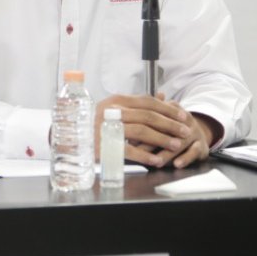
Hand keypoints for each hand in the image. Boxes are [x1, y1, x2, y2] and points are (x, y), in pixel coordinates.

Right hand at [96, 94, 212, 168]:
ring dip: (162, 139)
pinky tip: (157, 160)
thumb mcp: (116, 108)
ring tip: (176, 145)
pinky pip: (129, 150)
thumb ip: (139, 103)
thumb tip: (163, 95)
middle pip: (148, 116)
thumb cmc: (97, 123)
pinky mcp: (103, 145)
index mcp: (117, 100)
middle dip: (170, 124)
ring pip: (141, 131)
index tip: (183, 116)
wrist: (71, 138)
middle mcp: (112, 111)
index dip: (168, 109)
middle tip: (185, 131)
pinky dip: (145, 155)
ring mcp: (107, 127)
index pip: (148, 102)